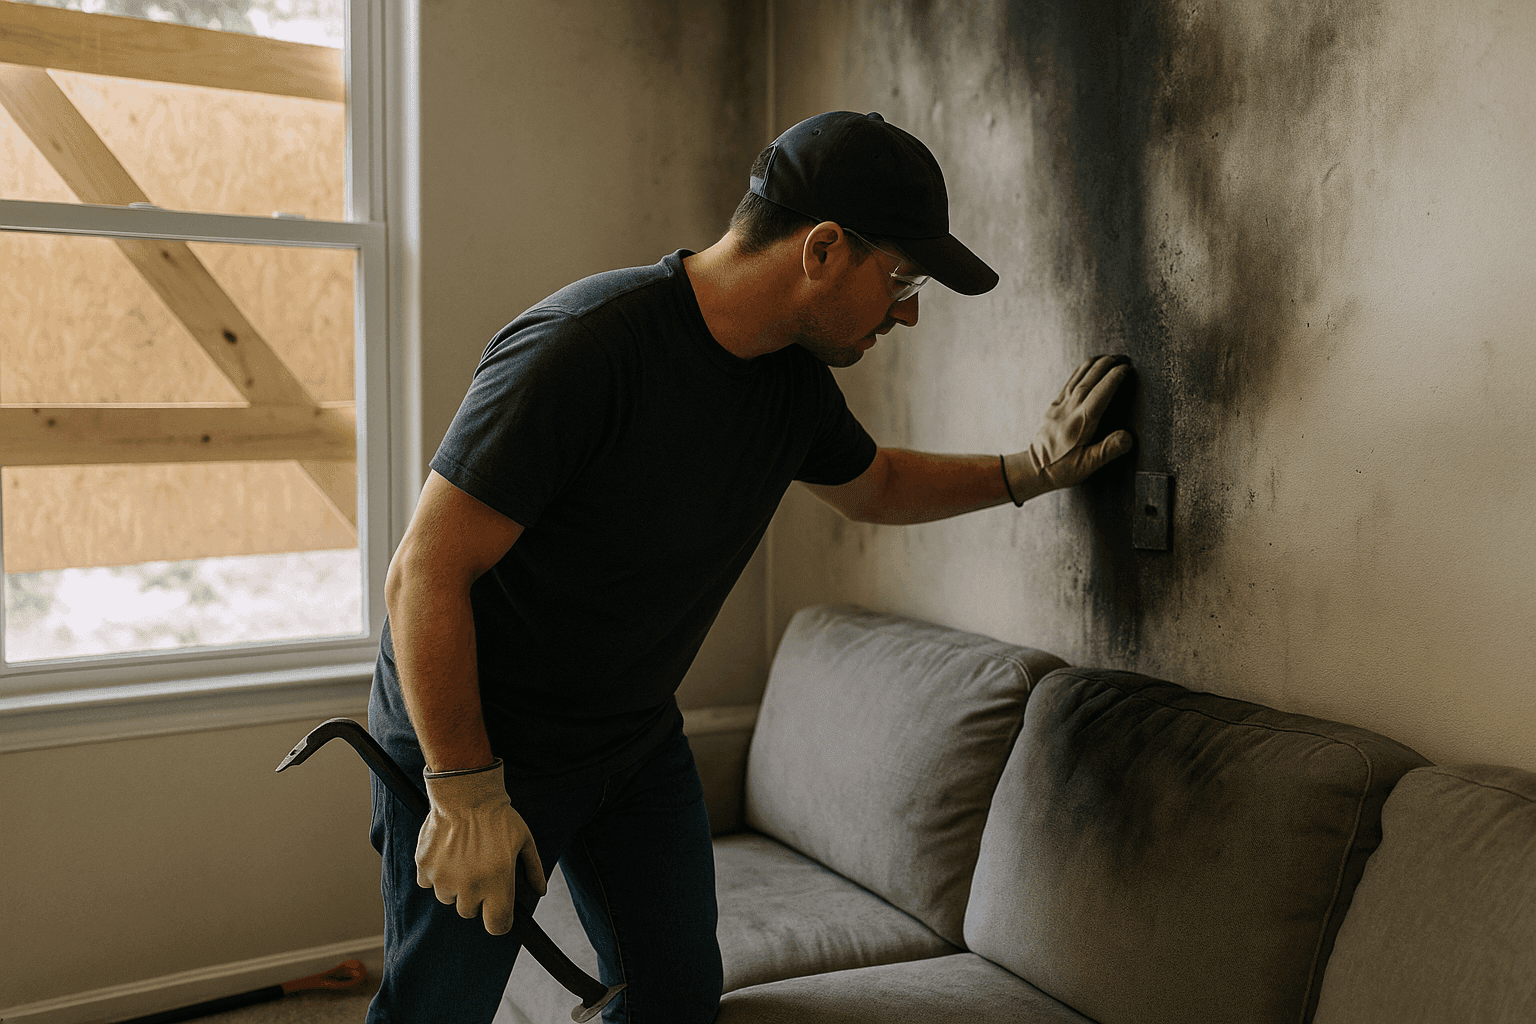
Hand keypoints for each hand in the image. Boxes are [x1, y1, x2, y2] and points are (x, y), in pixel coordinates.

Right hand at [415, 759, 547, 934]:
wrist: (465, 794)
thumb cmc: (499, 818)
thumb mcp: (524, 840)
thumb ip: (534, 869)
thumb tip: (540, 892)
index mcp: (497, 884)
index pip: (497, 926)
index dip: (499, 920)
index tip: (498, 910)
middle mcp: (469, 888)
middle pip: (470, 912)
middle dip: (475, 896)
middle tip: (480, 870)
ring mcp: (444, 880)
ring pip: (448, 898)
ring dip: (454, 885)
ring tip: (462, 857)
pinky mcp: (424, 868)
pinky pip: (427, 883)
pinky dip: (435, 873)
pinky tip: (445, 852)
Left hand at [1004, 355, 1133, 502]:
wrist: (1034, 469)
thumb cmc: (1061, 469)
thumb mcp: (1087, 465)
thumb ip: (1107, 450)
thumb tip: (1127, 437)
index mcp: (1081, 422)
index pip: (1100, 394)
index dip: (1114, 379)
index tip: (1126, 368)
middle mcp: (1070, 410)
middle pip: (1090, 380)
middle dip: (1107, 365)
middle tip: (1123, 357)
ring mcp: (1060, 406)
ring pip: (1078, 378)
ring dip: (1094, 365)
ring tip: (1108, 356)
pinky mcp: (1054, 407)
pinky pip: (1068, 383)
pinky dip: (1079, 372)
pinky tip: (1086, 367)